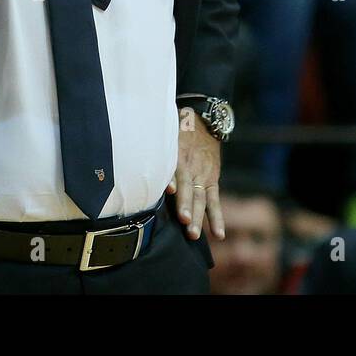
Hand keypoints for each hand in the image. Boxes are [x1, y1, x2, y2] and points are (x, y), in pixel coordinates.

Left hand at [165, 108, 223, 240]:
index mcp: (180, 154)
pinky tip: (219, 234)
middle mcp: (193, 166)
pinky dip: (217, 217)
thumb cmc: (178, 131)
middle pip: (190, 188)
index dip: (173, 180)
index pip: (176, 168)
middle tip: (184, 222)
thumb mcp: (167, 134)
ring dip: (198, 217)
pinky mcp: (213, 180)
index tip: (170, 192)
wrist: (206, 122)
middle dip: (187, 205)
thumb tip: (137, 161)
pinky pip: (215, 201)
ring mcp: (204, 175)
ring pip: (202, 198)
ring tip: (194, 234)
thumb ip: (158, 149)